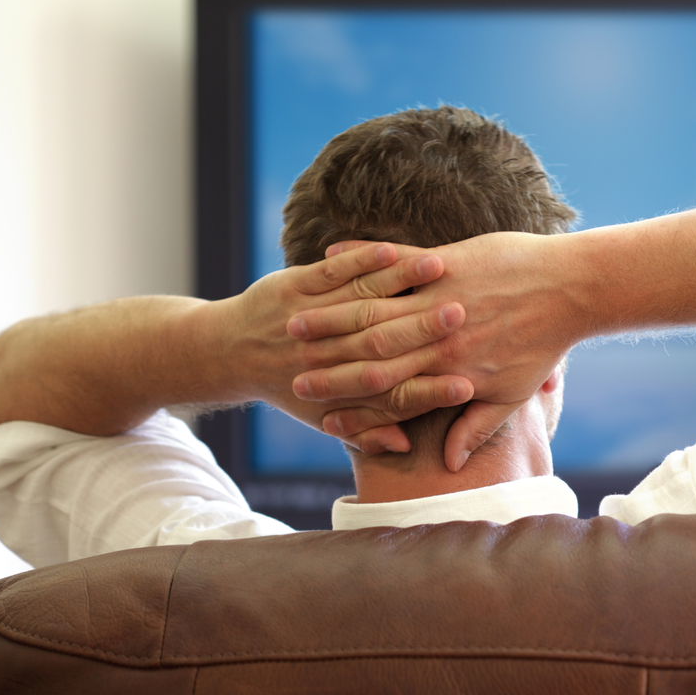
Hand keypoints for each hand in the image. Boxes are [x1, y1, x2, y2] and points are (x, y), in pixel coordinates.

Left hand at [222, 242, 476, 449]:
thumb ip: (369, 430)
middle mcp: (324, 357)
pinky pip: (332, 272)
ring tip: (439, 270)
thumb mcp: (325, 418)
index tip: (466, 386)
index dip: (430, 393)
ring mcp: (309, 318)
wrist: (229, 354)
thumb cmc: (289, 387)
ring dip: (401, 283)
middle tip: (462, 316)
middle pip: (385, 345)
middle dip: (425, 329)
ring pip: (362, 300)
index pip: (395, 396)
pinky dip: (361, 259)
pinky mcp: (293, 287)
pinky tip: (389, 250)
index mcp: (339, 392)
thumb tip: (404, 444)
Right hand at [288, 232, 583, 469]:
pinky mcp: (448, 261)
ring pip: (374, 309)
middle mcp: (439, 338)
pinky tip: (329, 256)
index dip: (345, 399)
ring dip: (330, 313)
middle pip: (369, 353)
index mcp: (449, 371)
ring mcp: (440, 296)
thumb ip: (476, 427)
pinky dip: (362, 260)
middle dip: (324, 360)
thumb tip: (449, 462)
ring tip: (294, 316)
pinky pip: (395, 263)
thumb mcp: (512, 394)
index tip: (310, 405)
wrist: (570, 290)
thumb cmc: (544, 345)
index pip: (386, 392)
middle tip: (287, 364)